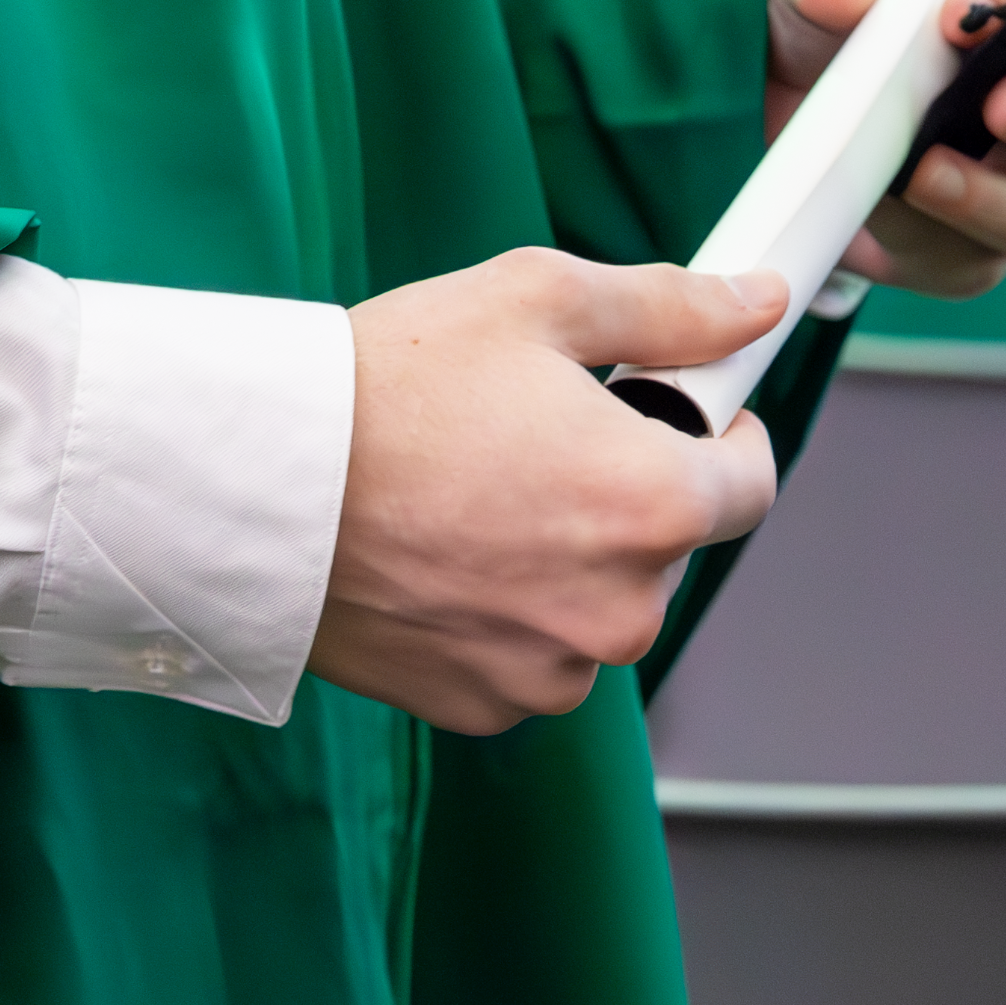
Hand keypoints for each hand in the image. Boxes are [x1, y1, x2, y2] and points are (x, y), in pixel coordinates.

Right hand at [309, 250, 786, 732]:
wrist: (251, 487)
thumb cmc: (383, 388)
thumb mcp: (536, 300)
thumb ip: (669, 308)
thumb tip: (755, 304)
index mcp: (651, 505)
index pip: (752, 484)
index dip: (723, 432)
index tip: (681, 409)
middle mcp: (618, 609)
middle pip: (665, 546)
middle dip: (622, 491)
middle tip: (531, 438)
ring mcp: (550, 670)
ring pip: (595, 604)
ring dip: (562, 558)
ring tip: (471, 495)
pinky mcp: (485, 703)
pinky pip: (529, 652)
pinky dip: (502, 609)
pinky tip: (440, 553)